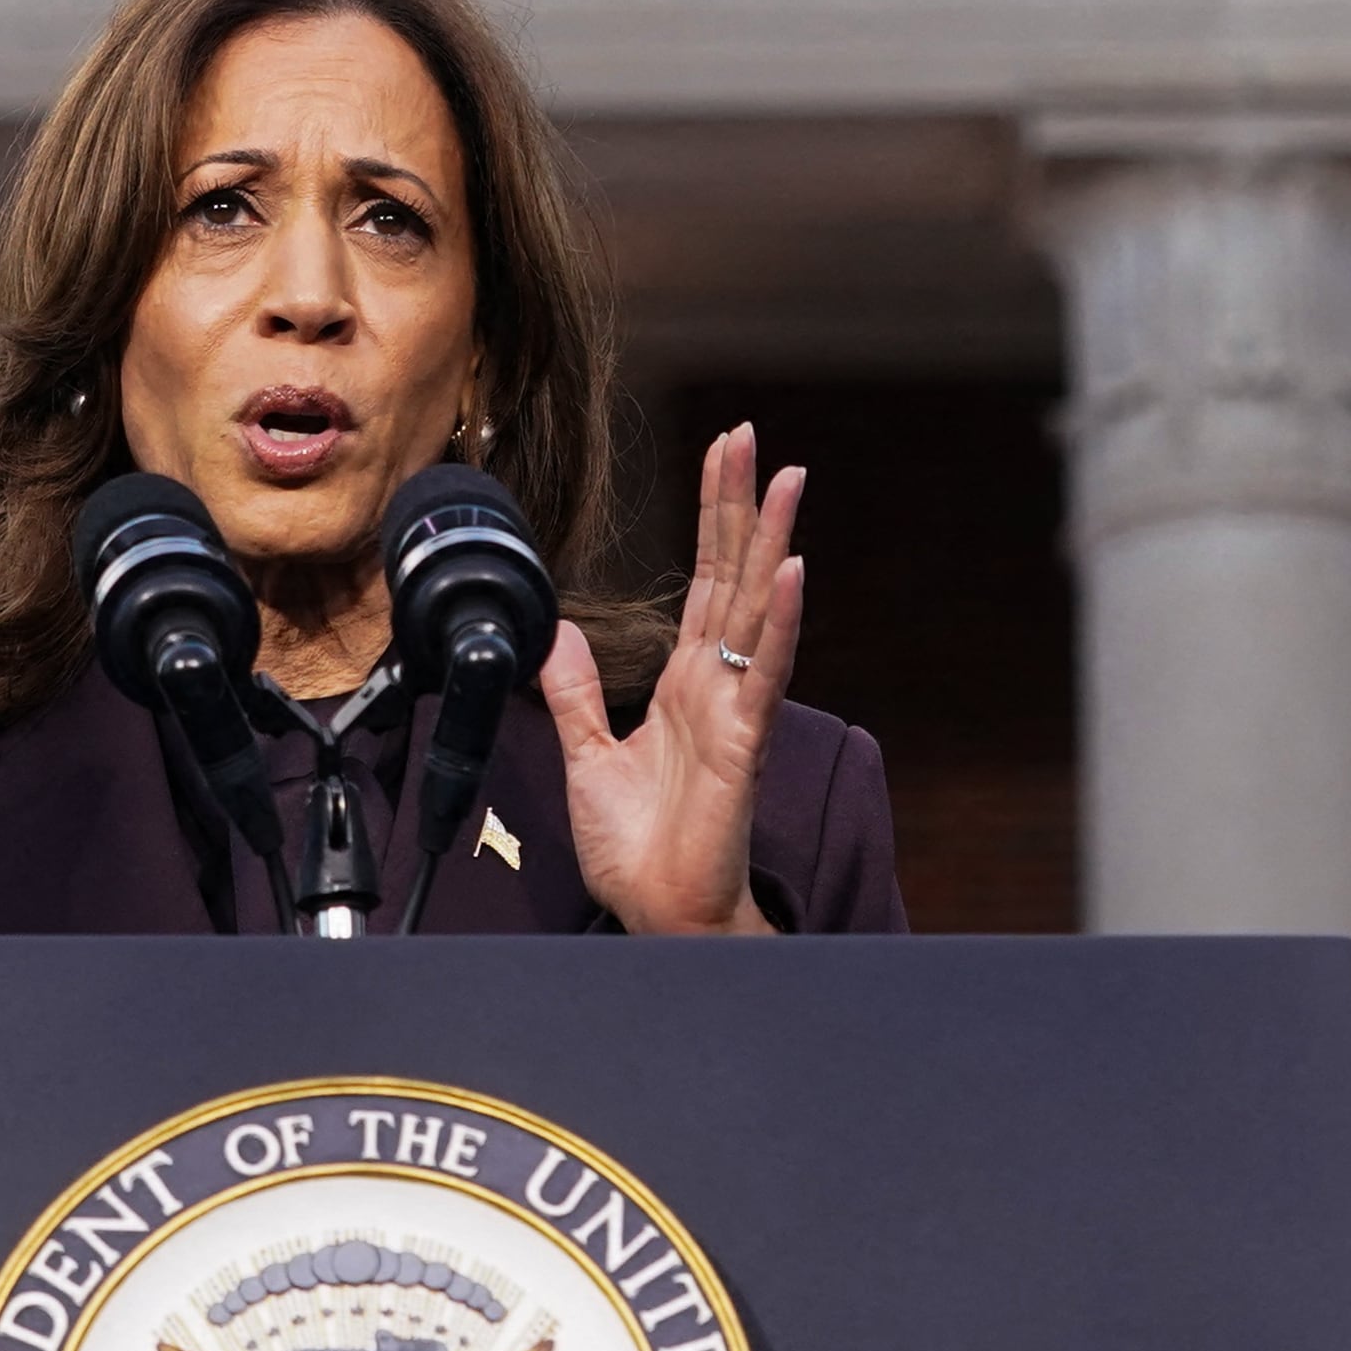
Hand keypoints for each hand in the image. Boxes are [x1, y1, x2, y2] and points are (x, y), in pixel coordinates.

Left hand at [540, 424, 802, 935]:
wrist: (654, 910)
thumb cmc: (637, 848)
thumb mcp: (586, 755)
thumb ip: (576, 693)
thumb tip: (561, 633)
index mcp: (687, 683)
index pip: (703, 582)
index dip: (711, 518)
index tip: (722, 457)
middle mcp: (718, 685)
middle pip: (732, 576)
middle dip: (740, 506)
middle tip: (751, 439)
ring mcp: (736, 709)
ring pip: (755, 608)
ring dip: (771, 542)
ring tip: (786, 479)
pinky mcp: (743, 744)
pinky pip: (764, 673)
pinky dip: (778, 621)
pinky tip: (789, 572)